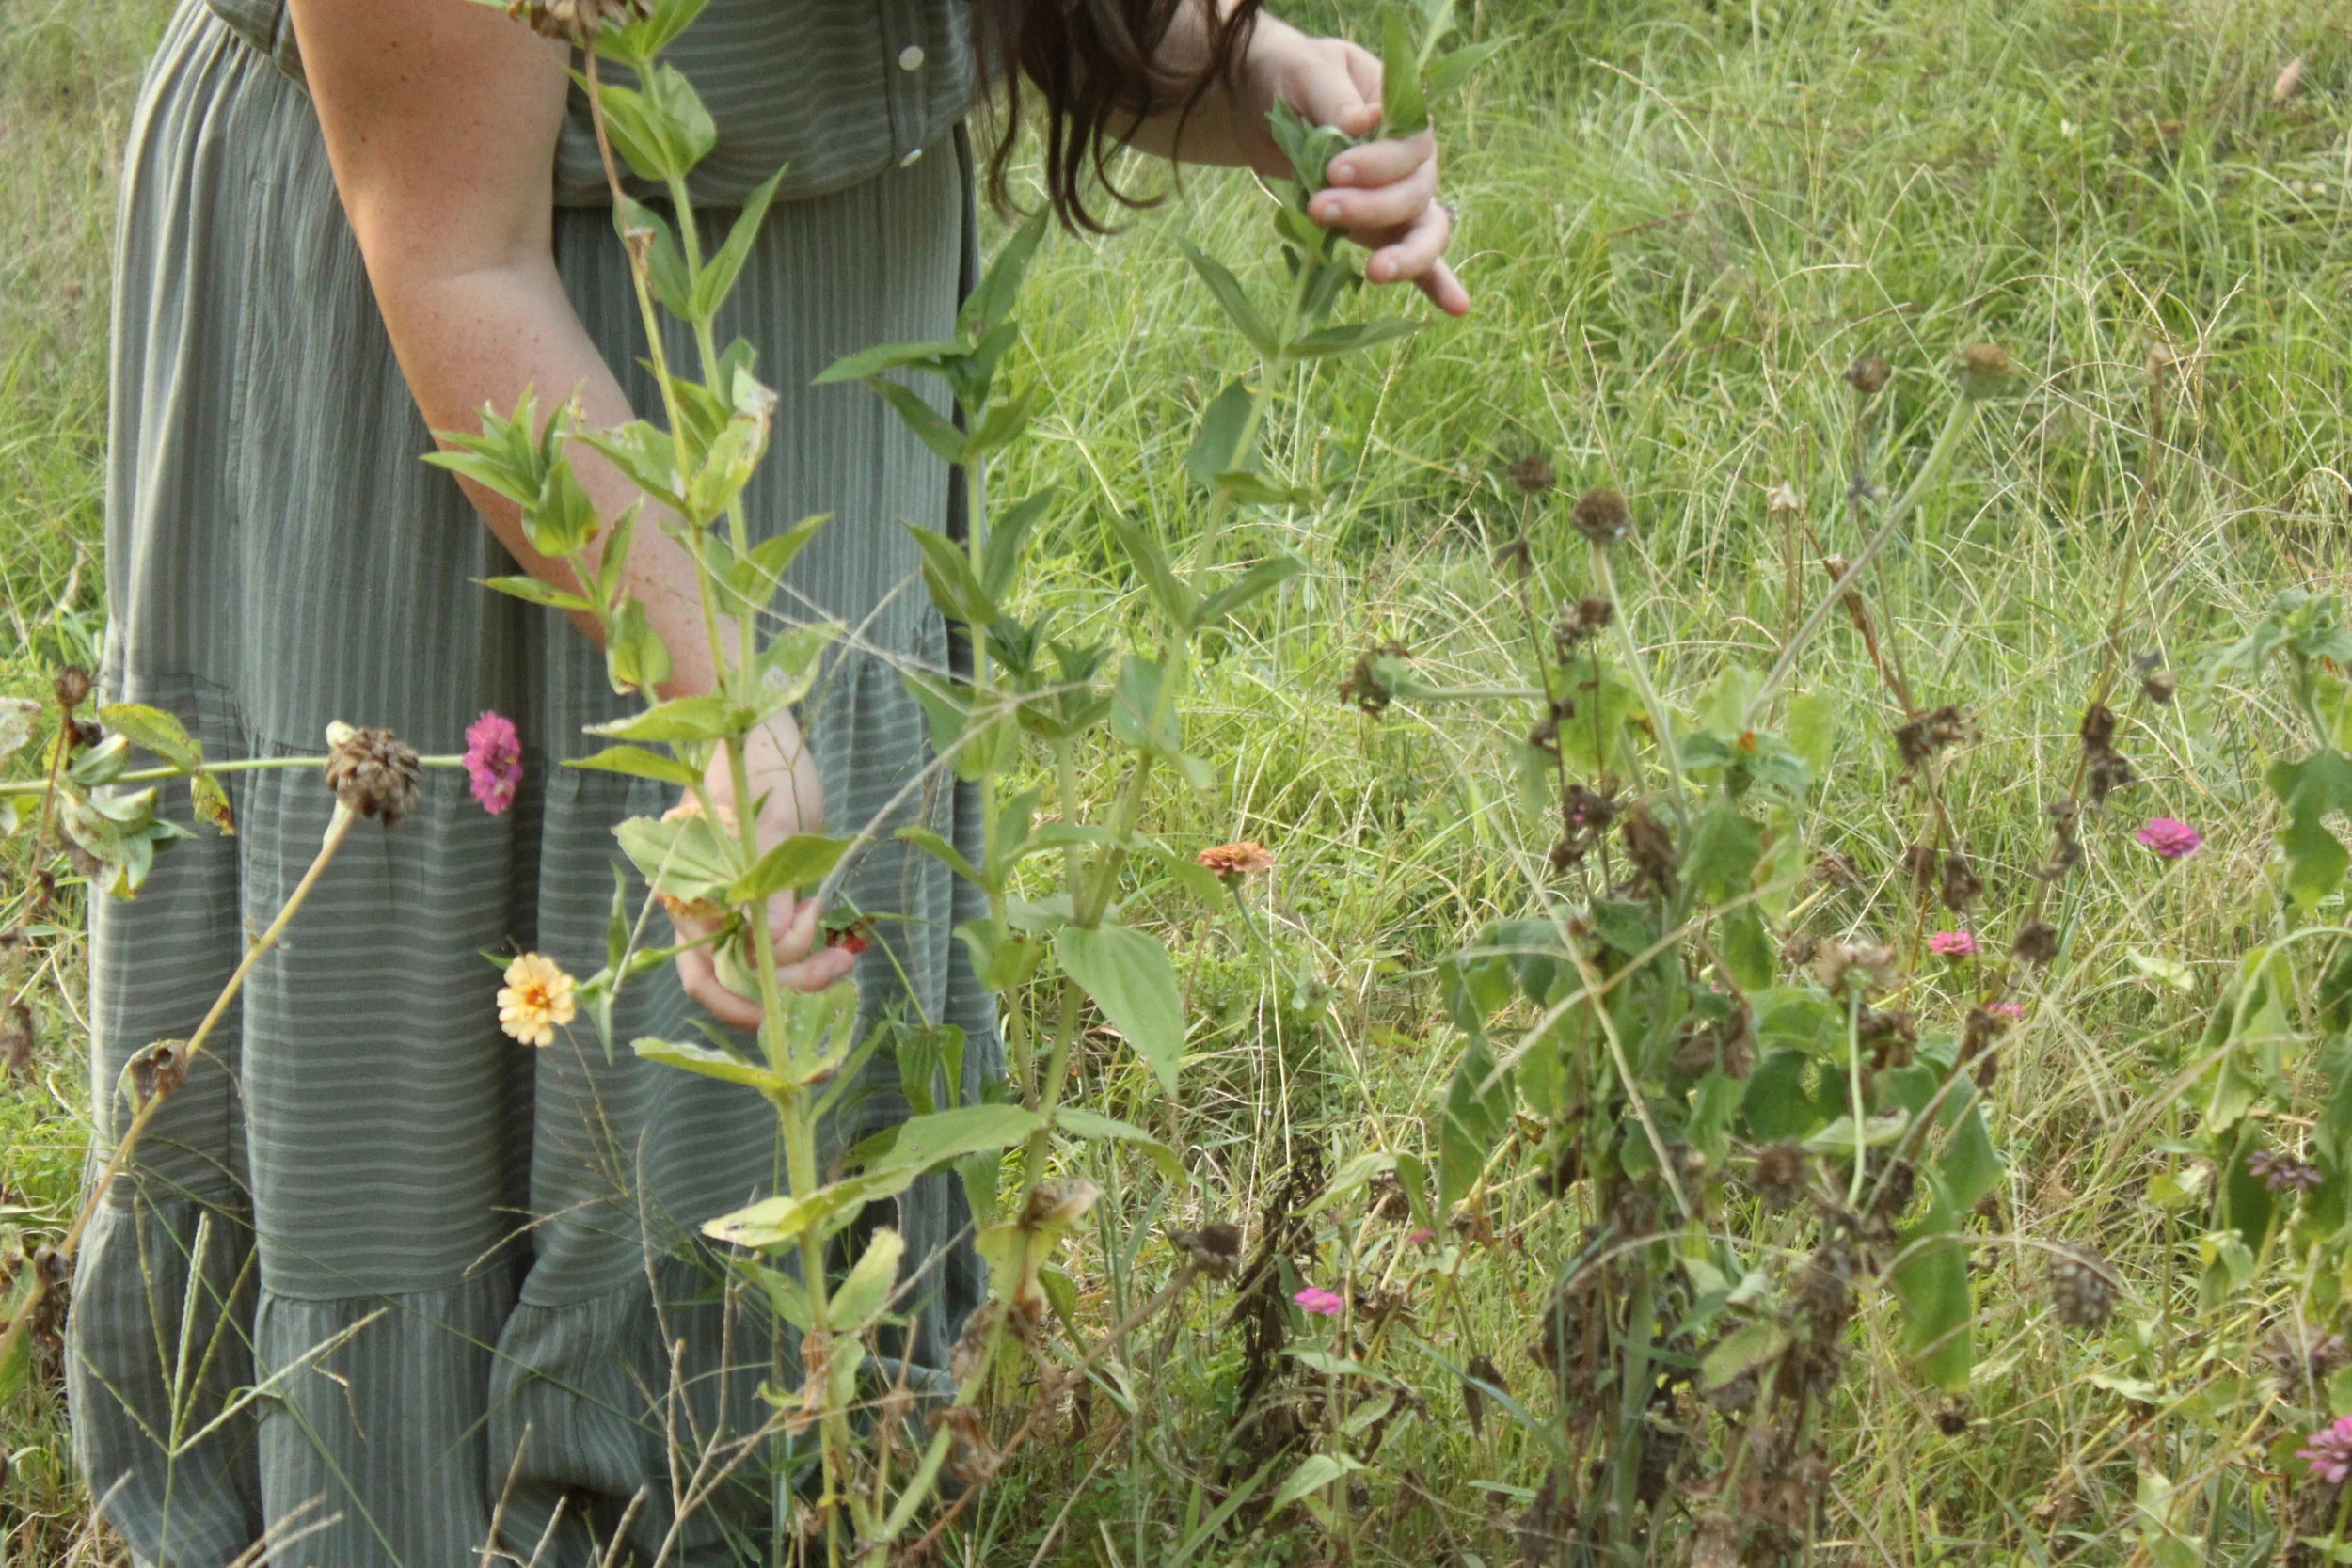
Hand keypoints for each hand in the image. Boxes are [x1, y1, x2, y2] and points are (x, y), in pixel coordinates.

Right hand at [671, 719, 856, 1027]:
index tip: (787, 1007)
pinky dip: (812, 952)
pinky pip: (786, 943)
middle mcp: (710, 912)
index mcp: (690, 896)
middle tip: (841, 967)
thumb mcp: (773, 821)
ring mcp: (740, 908)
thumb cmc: (755, 766)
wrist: (763, 737)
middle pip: (742, 979)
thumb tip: (775, 940)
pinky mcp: (770, 900)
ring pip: (768, 966)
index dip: (741, 1003)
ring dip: (806, 970)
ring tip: (845, 952)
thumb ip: (772, 882)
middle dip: (790, 985)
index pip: (705, 975)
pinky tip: (840, 943)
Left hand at [1241, 25, 1469, 316]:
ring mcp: (1401, 200)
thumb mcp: (1309, 74)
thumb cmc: (1295, 80)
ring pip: (1425, 232)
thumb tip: (1368, 121)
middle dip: (1370, 209)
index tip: (1334, 170)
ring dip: (1406, 257)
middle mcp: (1412, 162)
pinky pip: (1420, 259)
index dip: (1378, 164)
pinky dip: (1439, 283)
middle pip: (1414, 195)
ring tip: (1375, 272)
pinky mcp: (1381, 230)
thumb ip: (1337, 99)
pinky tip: (1456, 307)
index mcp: (1403, 117)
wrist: (1267, 101)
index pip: (1409, 148)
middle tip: (1319, 208)